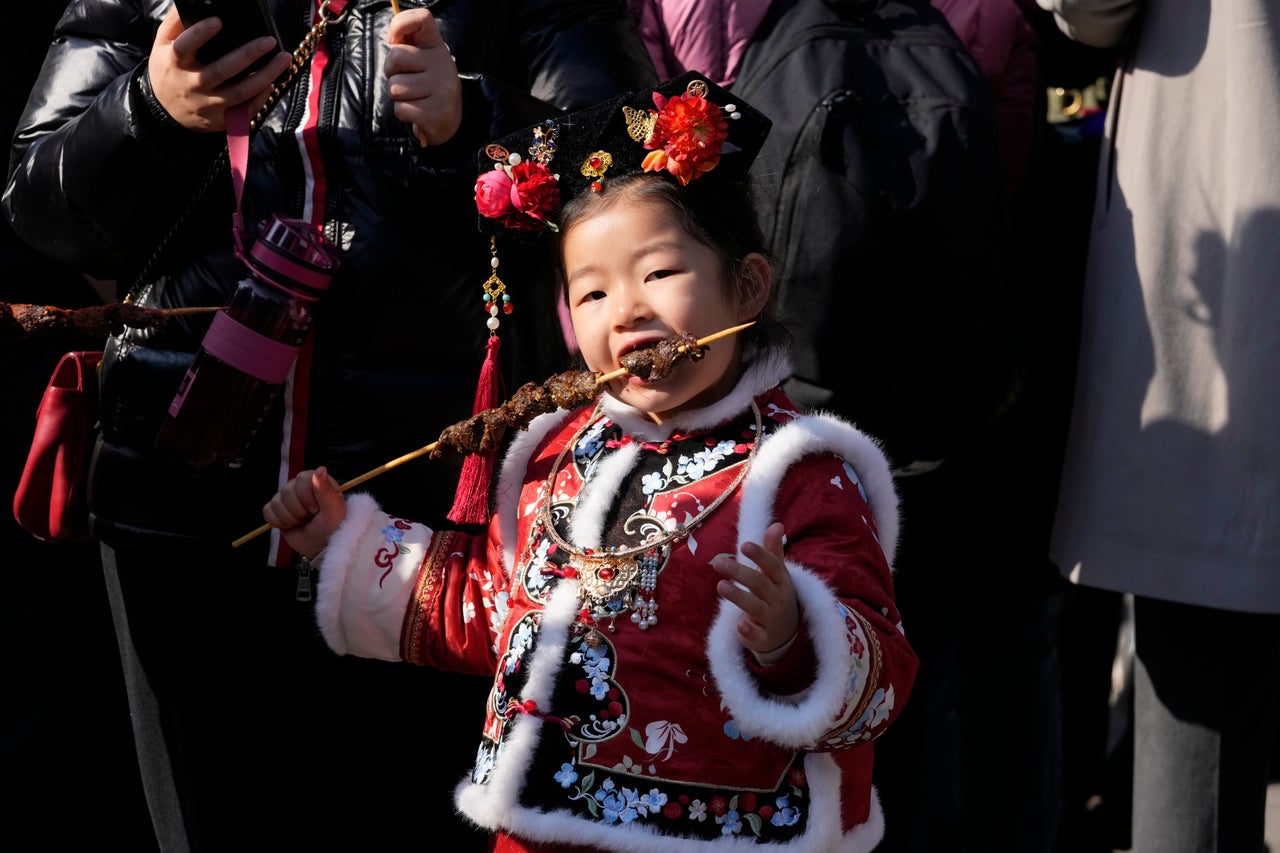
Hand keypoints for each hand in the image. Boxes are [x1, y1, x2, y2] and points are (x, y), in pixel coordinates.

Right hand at [147, 5, 290, 132]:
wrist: (165, 111)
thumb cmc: (169, 69)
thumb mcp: (164, 44)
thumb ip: (177, 23)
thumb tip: (194, 3)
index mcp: (175, 63)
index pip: (185, 47)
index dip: (200, 34)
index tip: (218, 21)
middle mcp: (192, 85)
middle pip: (221, 71)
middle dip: (248, 55)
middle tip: (269, 41)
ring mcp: (208, 105)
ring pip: (241, 92)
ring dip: (266, 76)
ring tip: (283, 59)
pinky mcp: (221, 120)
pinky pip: (246, 109)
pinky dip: (261, 96)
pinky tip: (273, 81)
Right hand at [262, 466, 347, 558]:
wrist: (322, 547)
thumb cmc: (332, 527)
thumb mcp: (334, 510)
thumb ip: (326, 490)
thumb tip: (321, 469)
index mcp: (316, 481)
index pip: (301, 480)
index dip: (308, 498)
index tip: (317, 509)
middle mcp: (300, 486)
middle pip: (286, 491)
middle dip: (299, 510)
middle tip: (311, 517)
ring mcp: (287, 498)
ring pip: (276, 502)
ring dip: (290, 518)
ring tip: (303, 521)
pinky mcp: (277, 510)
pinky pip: (268, 511)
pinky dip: (279, 522)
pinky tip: (292, 525)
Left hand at [385, 8, 461, 144]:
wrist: (447, 121)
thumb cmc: (426, 86)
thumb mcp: (421, 60)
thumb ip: (407, 44)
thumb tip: (392, 37)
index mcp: (436, 47)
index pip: (422, 19)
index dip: (400, 23)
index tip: (393, 39)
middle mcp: (442, 64)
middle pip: (396, 56)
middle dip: (390, 71)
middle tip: (404, 79)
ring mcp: (442, 89)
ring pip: (395, 87)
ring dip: (397, 96)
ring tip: (413, 97)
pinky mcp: (437, 113)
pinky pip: (401, 109)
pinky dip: (403, 113)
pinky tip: (417, 112)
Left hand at [711, 522, 799, 655]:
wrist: (787, 631)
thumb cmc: (776, 594)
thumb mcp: (778, 573)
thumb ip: (774, 550)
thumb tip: (776, 524)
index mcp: (780, 581)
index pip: (773, 566)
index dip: (760, 555)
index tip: (744, 545)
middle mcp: (776, 598)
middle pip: (759, 584)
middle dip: (740, 572)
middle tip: (717, 561)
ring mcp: (770, 618)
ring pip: (755, 607)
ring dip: (739, 597)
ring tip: (720, 586)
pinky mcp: (762, 637)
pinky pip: (757, 636)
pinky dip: (749, 632)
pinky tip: (740, 625)